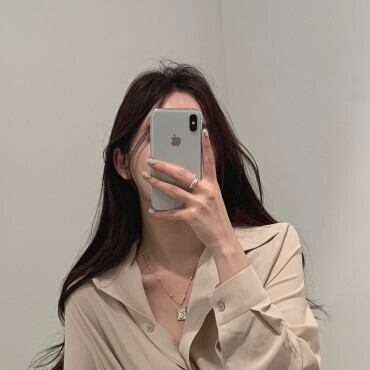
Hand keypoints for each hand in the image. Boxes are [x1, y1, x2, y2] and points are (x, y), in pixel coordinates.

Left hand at [143, 128, 235, 252]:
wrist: (223, 239)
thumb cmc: (216, 217)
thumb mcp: (213, 198)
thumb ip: (201, 187)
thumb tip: (181, 177)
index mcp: (212, 185)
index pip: (210, 161)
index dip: (207, 145)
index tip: (202, 130)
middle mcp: (207, 192)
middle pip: (182, 174)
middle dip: (164, 165)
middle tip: (151, 159)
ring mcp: (200, 204)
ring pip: (173, 190)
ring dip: (157, 183)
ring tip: (145, 176)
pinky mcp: (193, 217)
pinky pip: (172, 213)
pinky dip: (161, 212)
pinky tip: (152, 210)